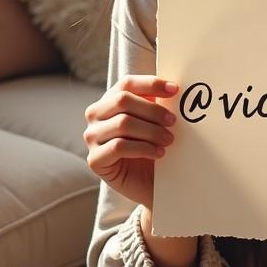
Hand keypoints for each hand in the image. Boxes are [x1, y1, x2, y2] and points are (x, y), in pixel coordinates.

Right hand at [83, 75, 178, 209]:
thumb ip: (158, 103)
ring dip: (151, 131)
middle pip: (123, 100)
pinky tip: (158, 153)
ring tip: (169, 140)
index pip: (127, 84)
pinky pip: (119, 147)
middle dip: (153, 110)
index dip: (151, 83)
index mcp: (110, 100)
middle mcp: (95, 115)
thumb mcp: (155, 121)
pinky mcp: (95, 159)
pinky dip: (143, 148)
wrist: (149, 183)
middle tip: (173, 121)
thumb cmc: (152, 146)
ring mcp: (92, 137)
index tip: (175, 90)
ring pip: (122, 123)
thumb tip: (175, 88)